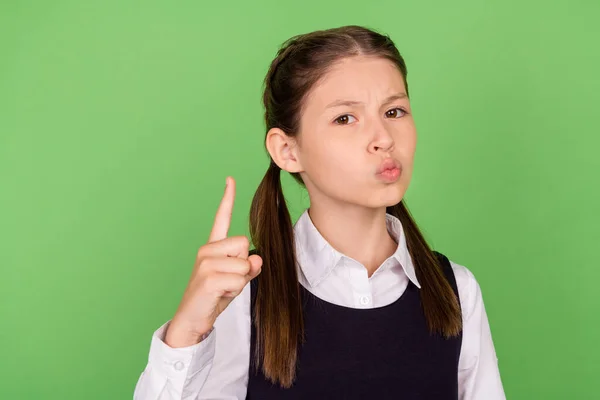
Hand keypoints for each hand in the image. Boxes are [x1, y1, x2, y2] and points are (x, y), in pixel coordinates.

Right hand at [164, 176, 262, 347]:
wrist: (193, 319)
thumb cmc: (214, 297)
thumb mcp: (237, 280)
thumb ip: (250, 267)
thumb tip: (257, 259)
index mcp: (213, 247)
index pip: (222, 219)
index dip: (227, 199)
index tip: (230, 179)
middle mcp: (207, 250)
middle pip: (244, 244)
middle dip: (244, 266)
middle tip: (228, 281)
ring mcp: (205, 263)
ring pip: (244, 264)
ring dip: (240, 282)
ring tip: (223, 290)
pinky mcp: (207, 277)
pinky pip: (239, 280)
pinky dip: (235, 291)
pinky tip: (220, 295)